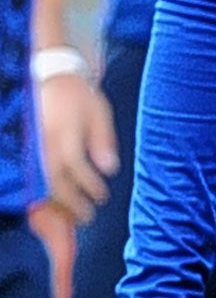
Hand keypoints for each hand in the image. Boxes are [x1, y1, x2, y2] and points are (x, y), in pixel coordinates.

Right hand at [37, 69, 115, 226]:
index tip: (101, 197)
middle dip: (70, 202)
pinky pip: (30, 176)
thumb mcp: (99, 113)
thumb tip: (110, 169)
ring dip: (54, 203)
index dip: (88, 185)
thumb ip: (103, 141)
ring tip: (69, 218)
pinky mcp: (23, 150)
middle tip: (86, 216)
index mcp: (64, 131)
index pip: (75, 164)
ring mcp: (30, 146)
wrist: (50, 79)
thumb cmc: (79, 98)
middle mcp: (43, 141)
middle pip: (53, 178)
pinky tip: (48, 205)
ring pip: (38, 181)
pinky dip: (39, 193)